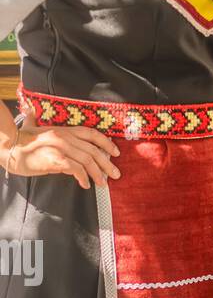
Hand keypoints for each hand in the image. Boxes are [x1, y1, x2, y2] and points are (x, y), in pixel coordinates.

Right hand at [3, 124, 120, 189]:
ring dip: (98, 173)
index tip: (116, 153)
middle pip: (93, 149)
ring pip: (87, 160)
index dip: (106, 143)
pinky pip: (75, 169)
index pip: (91, 133)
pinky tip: (85, 184)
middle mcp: (64, 136)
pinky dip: (83, 177)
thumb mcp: (34, 128)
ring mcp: (60, 147)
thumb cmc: (21, 140)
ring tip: (102, 183)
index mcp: (64, 129)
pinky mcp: (54, 159)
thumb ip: (38, 121)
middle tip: (116, 175)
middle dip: (107, 163)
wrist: (8, 147)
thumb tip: (32, 112)